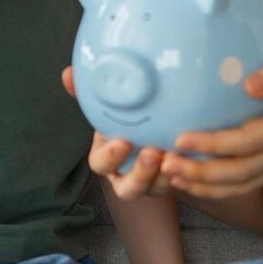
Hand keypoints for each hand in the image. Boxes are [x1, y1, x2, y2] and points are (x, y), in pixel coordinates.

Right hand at [63, 66, 173, 199]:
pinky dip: (185, 172)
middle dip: (139, 174)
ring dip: (163, 176)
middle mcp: (126, 174)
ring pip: (154, 189)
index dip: (110, 157)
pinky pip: (179, 183)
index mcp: (107, 156)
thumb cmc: (126, 118)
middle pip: (127, 189)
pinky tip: (194, 155)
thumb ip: (89, 92)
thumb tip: (68, 73)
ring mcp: (150, 182)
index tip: (122, 142)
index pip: (100, 164)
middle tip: (152, 152)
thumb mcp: (110, 105)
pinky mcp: (172, 181)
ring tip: (174, 155)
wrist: (156, 128)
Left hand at [160, 50, 262, 198]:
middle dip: (199, 173)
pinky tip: (193, 181)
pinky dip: (217, 187)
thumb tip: (248, 84)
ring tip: (170, 177)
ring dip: (204, 185)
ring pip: (239, 184)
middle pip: (237, 173)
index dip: (212, 144)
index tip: (180, 139)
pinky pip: (244, 183)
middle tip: (165, 165)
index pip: (245, 142)